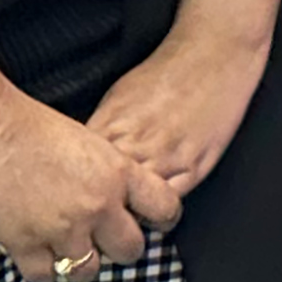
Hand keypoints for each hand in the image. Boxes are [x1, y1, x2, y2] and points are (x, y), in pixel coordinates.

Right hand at [0, 87, 167, 281]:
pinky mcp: (26, 243)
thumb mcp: (84, 140)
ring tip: (64, 251)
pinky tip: (34, 254)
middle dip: (117, 250)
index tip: (150, 224)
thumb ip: (105, 172)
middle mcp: (99, 205)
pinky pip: (45, 277)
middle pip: (130, 251)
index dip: (161, 220)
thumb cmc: (27, 122)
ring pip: (88, 272)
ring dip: (77, 265)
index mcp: (118, 173)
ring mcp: (63, 228)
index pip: (165, 207)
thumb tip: (113, 196)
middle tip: (101, 242)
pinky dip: (40, 270)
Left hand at [89, 12, 273, 215]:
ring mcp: (164, 158)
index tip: (69, 200)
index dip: (70, 188)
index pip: (77, 170)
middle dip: (94, 210)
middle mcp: (134, 145)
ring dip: (124, 218)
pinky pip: (167, 203)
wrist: (212, 54)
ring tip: (119, 227)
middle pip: (102, 193)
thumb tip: (84, 155)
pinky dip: (156, 214)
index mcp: (110, 125)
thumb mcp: (119, 96)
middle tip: (90, 223)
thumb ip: (102, 129)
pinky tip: (151, 217)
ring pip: (134, 206)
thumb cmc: (166, 73)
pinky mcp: (193, 167)